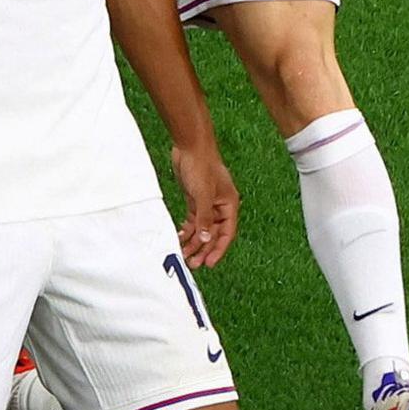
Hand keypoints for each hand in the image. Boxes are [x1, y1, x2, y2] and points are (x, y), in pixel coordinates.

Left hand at [171, 141, 238, 267]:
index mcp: (228, 205)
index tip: (208, 263)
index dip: (218, 249)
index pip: (226, 233)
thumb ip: (204, 217)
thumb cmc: (201, 165)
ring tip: (184, 254)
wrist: (190, 146)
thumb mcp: (203, 194)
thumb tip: (205, 238)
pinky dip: (187, 229)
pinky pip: (193, 220)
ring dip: (194, 242)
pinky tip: (179, 237)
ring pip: (202, 229)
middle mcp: (219, 206)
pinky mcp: (195, 199)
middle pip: (213, 234)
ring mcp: (207, 203)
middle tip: (193, 264)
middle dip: (203, 249)